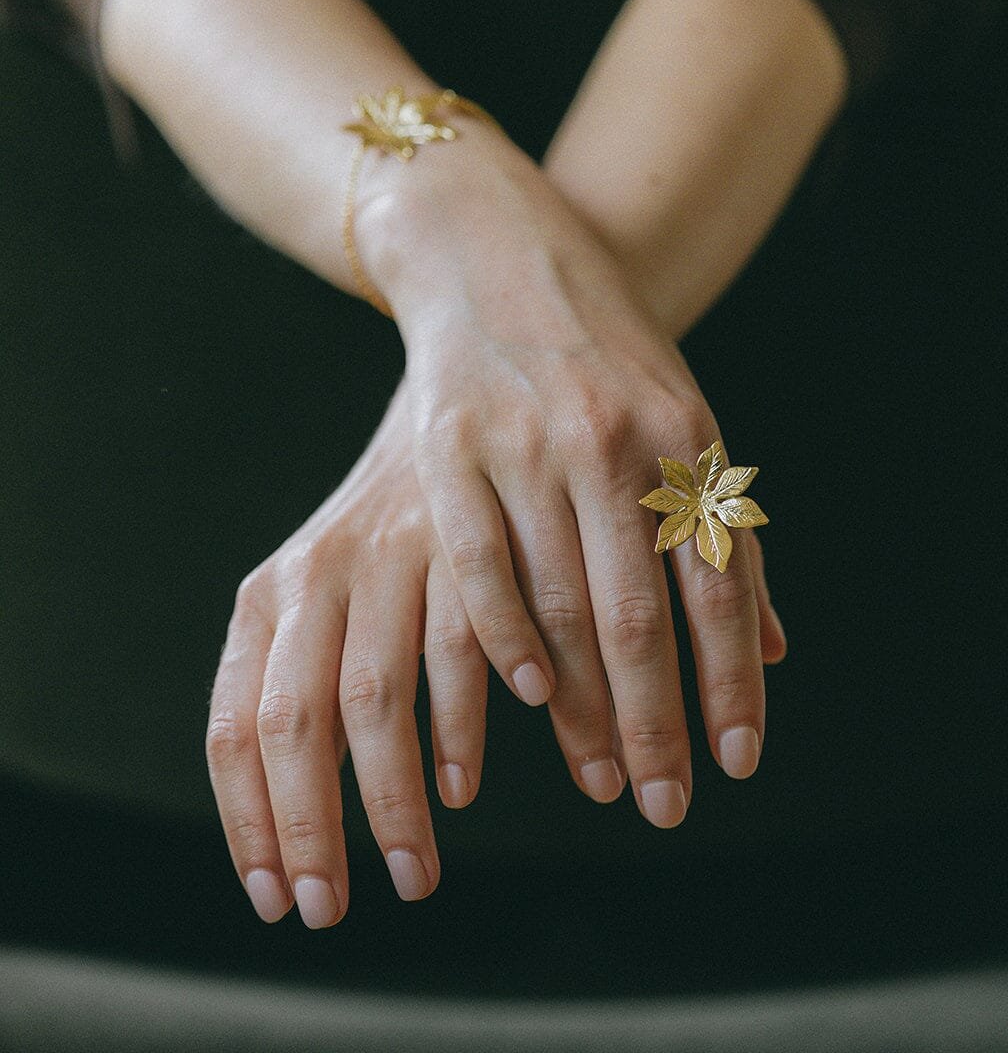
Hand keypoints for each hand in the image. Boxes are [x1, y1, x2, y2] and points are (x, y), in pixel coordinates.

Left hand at [206, 378, 488, 922]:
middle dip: (309, 829)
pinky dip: (456, 733)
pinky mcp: (465, 552)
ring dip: (391, 805)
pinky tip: (458, 789)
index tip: (271, 894)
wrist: (447, 409)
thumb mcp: (318, 597)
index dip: (247, 822)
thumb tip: (288, 820)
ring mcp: (391, 561)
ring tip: (410, 877)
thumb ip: (300, 687)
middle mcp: (318, 575)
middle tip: (328, 908)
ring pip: (374, 704)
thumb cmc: (380, 532)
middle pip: (294, 724)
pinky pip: (455, 659)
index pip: (234, 725)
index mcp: (268, 593)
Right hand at [357, 122, 786, 830]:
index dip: (732, 679)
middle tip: (665, 804)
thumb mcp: (680, 420)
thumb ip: (720, 529)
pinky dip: (504, 640)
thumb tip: (774, 648)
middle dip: (656, 722)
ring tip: (601, 775)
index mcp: (680, 437)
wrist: (499, 253)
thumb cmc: (604, 356)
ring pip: (560, 604)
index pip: (719, 583)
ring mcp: (526, 444)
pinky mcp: (451, 446)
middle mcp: (610, 442)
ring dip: (584, 705)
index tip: (737, 761)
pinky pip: (480, 566)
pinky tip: (528, 698)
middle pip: (639, 614)